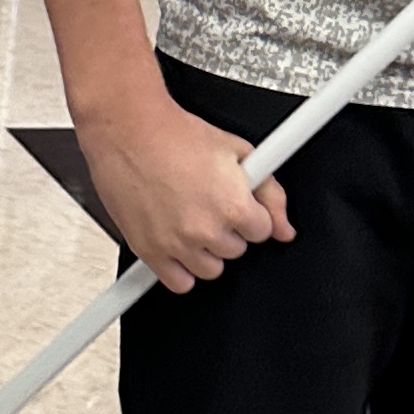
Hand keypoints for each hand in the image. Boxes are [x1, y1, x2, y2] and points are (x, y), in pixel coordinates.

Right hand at [78, 80, 294, 293]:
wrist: (128, 130)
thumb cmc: (176, 135)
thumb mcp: (238, 151)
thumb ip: (271, 193)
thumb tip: (285, 228)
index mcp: (234, 207)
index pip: (262, 232)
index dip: (250, 214)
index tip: (236, 203)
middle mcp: (207, 230)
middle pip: (236, 250)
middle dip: (227, 229)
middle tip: (208, 204)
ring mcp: (177, 244)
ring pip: (210, 269)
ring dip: (205, 249)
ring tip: (190, 219)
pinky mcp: (150, 252)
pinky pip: (179, 283)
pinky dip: (180, 268)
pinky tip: (176, 241)